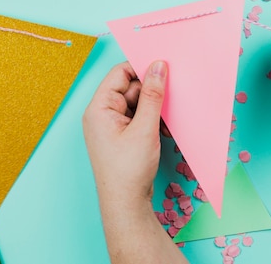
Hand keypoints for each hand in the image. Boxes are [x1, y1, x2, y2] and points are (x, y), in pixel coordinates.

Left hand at [83, 61, 166, 206]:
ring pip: (137, 103)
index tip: (163, 67)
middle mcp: (102, 114)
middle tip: (172, 96)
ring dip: (155, 108)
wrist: (126, 204)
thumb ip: (153, 94)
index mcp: (99, 108)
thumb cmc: (129, 169)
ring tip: (168, 120)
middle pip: (130, 88)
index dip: (141, 68)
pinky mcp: (122, 136)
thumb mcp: (145, 128)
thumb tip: (158, 66)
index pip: (119, 74)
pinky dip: (153, 120)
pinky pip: (138, 117)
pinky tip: (165, 129)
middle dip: (152, 93)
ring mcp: (111, 126)